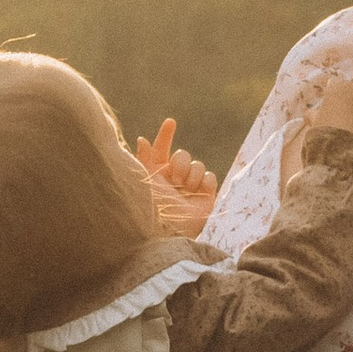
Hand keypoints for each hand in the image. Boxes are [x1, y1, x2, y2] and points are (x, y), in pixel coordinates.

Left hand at [135, 117, 218, 235]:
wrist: (174, 229)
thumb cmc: (155, 207)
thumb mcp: (146, 181)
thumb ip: (145, 159)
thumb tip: (142, 139)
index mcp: (157, 175)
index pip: (161, 151)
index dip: (165, 136)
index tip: (170, 122)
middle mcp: (174, 180)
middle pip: (182, 155)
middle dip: (180, 163)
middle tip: (175, 179)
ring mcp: (191, 187)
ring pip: (197, 165)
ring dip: (191, 175)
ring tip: (185, 190)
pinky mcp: (206, 195)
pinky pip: (210, 176)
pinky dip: (204, 183)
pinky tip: (198, 193)